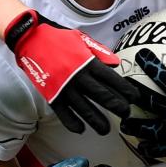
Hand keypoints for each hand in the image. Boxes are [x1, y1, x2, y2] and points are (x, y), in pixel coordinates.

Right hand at [5, 10, 138, 134]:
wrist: (31, 37)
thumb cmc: (58, 37)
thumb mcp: (81, 39)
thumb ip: (99, 52)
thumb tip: (116, 64)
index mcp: (87, 61)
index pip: (110, 78)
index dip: (123, 89)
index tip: (134, 97)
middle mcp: (77, 75)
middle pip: (100, 94)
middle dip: (115, 105)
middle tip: (126, 114)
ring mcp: (63, 85)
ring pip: (83, 107)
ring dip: (95, 119)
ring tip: (106, 129)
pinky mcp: (50, 92)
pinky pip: (62, 111)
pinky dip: (71, 121)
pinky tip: (80, 129)